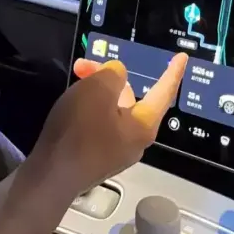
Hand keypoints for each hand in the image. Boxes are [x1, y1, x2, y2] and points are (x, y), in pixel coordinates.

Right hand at [23, 54, 187, 204]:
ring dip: (96, 93)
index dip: (172, 72)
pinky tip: (70, 107)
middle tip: (82, 66)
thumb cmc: (78, 131)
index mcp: (143, 125)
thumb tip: (116, 75)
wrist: (50, 176)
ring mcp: (113, 153)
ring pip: (111, 112)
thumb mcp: (97, 90)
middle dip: (108, 78)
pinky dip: (88, 110)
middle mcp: (134, 141)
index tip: (183, 57)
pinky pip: (97, 126)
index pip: (163, 92)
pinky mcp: (93, 159)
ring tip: (73, 84)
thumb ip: (112, 75)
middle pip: (129, 99)